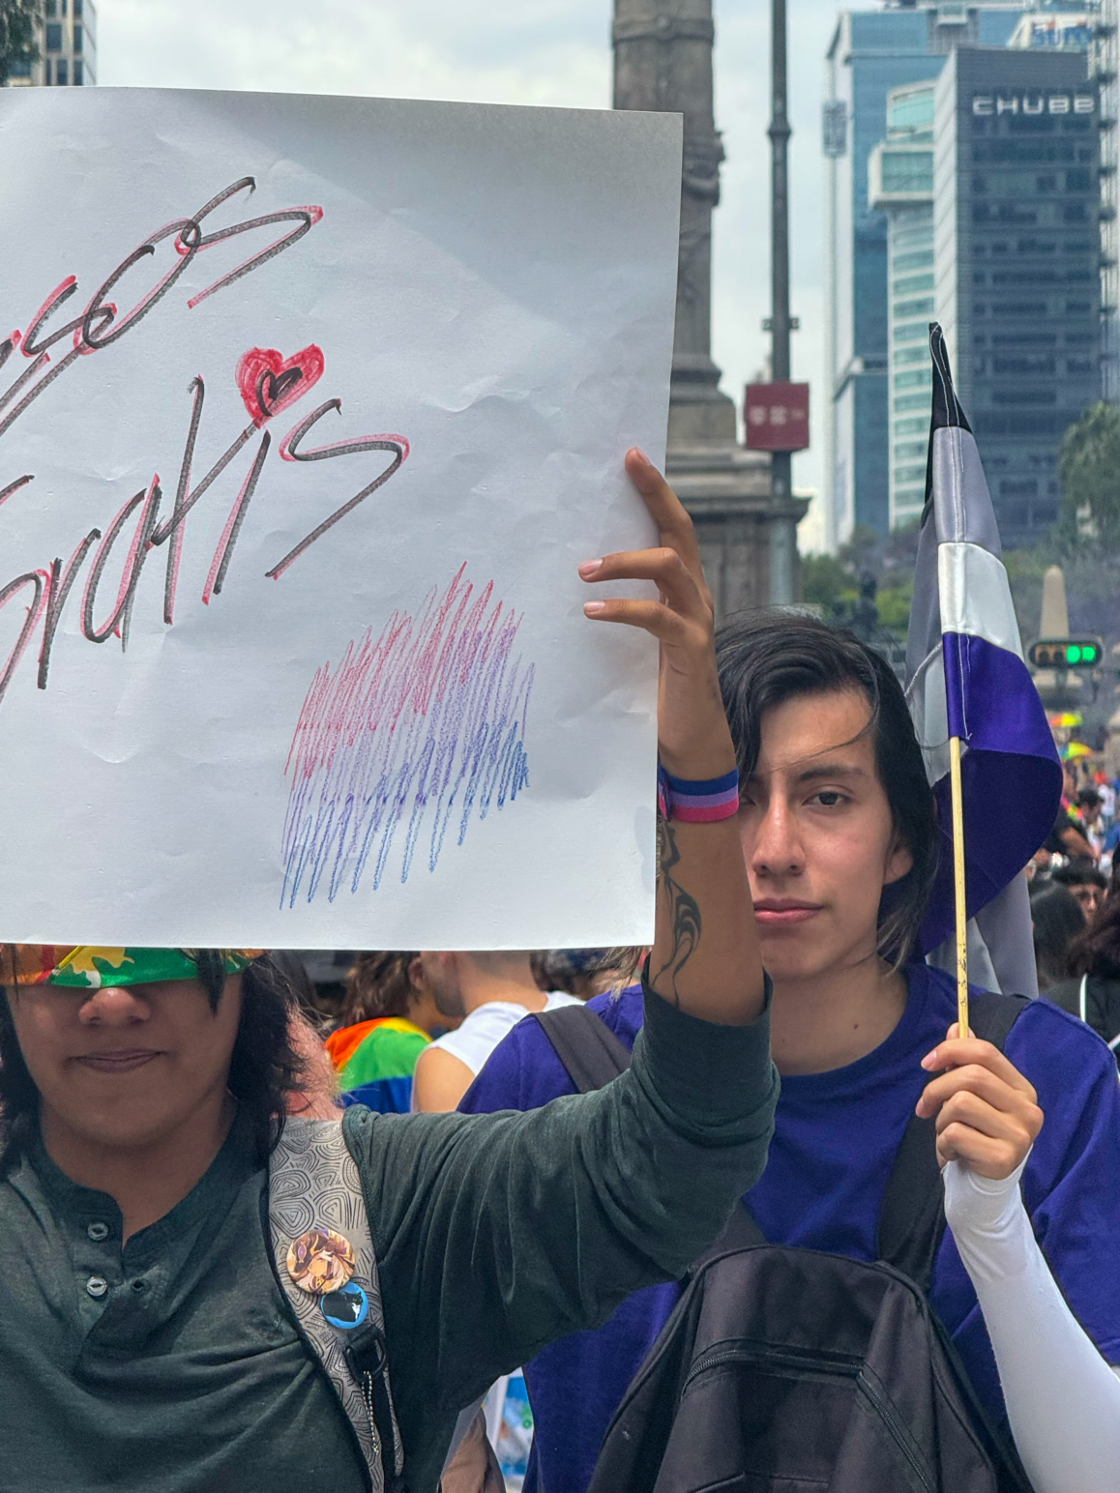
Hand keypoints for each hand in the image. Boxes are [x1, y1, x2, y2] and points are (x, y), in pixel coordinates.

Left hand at [580, 449, 732, 779]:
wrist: (689, 740)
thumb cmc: (654, 687)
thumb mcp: (633, 637)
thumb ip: (618, 605)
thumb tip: (568, 574)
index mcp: (682, 588)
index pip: (672, 526)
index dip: (655, 489)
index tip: (632, 453)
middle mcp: (696, 595)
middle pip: (680, 530)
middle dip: (655, 494)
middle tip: (627, 465)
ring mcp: (697, 620)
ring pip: (670, 566)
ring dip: (625, 560)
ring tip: (583, 571)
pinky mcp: (689, 649)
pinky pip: (657, 618)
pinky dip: (623, 609)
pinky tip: (591, 612)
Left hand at [916, 1024, 1042, 1179]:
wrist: (981, 1190)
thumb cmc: (975, 1136)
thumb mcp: (971, 1098)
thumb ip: (966, 1063)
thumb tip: (956, 1027)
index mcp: (1023, 1090)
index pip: (987, 1052)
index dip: (951, 1050)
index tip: (927, 1063)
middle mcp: (1029, 1111)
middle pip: (971, 1076)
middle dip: (936, 1089)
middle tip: (925, 1108)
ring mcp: (1020, 1136)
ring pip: (959, 1104)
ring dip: (940, 1120)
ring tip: (947, 1135)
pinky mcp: (1003, 1159)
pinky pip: (954, 1134)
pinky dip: (942, 1143)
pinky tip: (953, 1154)